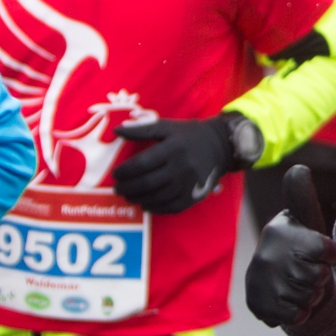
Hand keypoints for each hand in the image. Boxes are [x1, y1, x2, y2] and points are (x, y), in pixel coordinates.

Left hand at [113, 115, 247, 214]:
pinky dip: (155, 208)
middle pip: (147, 183)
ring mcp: (189, 184)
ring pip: (157, 197)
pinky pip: (171, 206)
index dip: (125, 171)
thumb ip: (141, 130)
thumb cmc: (189, 135)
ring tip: (128, 196)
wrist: (220, 147)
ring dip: (138, 199)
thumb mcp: (167, 127)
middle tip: (118, 189)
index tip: (115, 174)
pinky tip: (146, 204)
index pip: (142, 164)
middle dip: (128, 188)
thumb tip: (117, 130)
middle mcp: (181, 167)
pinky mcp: (194, 195)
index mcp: (173, 148)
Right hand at [246, 165, 335, 327]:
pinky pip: (297, 315)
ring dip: (312, 296)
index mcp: (279, 231)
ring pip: (309, 296)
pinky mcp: (260, 307)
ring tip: (301, 286)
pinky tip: (293, 302)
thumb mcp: (306, 222)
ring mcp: (261, 283)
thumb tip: (298, 168)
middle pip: (319, 276)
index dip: (332, 256)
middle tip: (310, 272)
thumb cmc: (301, 250)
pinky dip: (302, 312)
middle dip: (321, 278)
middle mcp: (265, 256)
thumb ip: (303, 197)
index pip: (325, 250)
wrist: (281, 285)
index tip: (326, 253)